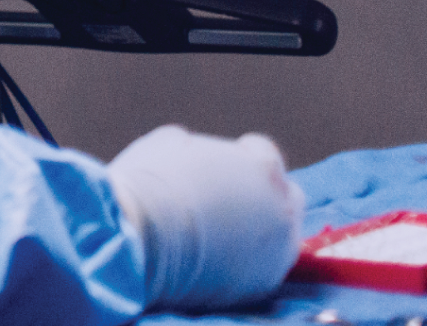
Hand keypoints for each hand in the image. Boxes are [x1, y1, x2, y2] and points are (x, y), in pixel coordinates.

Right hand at [107, 124, 301, 310]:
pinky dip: (246, 264)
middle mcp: (282, 206)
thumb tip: (188, 151)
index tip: (221, 169)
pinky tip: (217, 261)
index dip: (241, 158)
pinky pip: (263, 269)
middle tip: (228, 202)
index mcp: (263, 166)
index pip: (264, 154)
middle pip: (286, 196)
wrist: (140, 241)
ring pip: (281, 237)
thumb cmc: (150, 185)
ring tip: (221, 236)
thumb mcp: (168, 144)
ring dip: (259, 233)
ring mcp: (279, 248)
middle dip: (263, 196)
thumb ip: (194, 147)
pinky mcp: (265, 283)